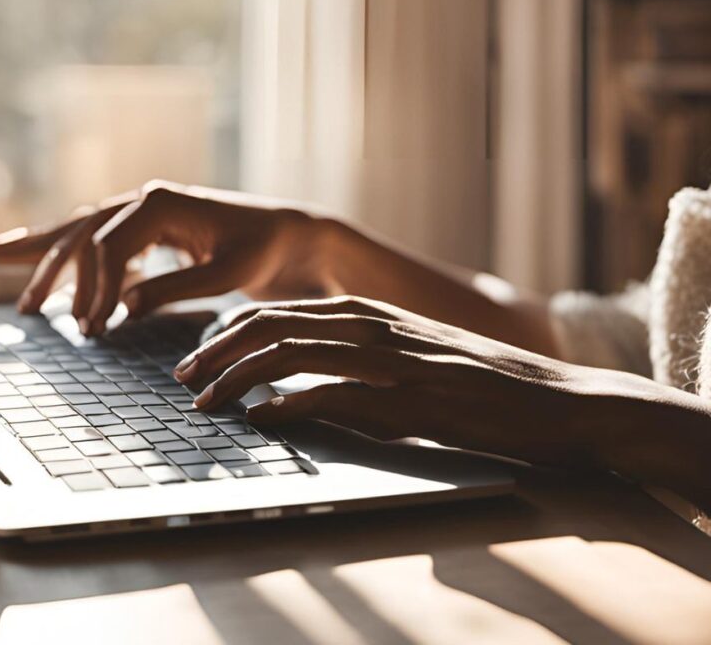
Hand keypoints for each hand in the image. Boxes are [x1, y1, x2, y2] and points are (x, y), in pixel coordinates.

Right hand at [0, 182, 337, 334]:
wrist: (289, 234)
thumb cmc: (264, 250)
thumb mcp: (228, 273)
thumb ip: (175, 288)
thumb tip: (121, 308)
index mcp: (159, 203)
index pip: (107, 248)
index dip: (95, 292)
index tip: (94, 331)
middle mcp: (142, 199)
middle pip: (77, 231)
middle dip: (46, 268)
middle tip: (22, 310)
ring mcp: (140, 209)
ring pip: (76, 228)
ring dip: (40, 250)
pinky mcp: (145, 226)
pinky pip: (92, 234)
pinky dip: (61, 246)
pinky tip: (41, 259)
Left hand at [176, 296, 671, 472]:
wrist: (547, 398)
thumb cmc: (474, 380)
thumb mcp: (405, 353)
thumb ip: (352, 356)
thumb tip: (290, 381)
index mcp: (365, 310)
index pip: (277, 310)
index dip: (228, 331)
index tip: (197, 355)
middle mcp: (369, 324)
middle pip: (270, 325)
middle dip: (216, 351)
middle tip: (183, 377)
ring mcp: (386, 358)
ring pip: (289, 355)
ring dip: (237, 379)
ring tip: (204, 402)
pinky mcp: (406, 397)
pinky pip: (331, 396)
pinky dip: (287, 406)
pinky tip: (261, 420)